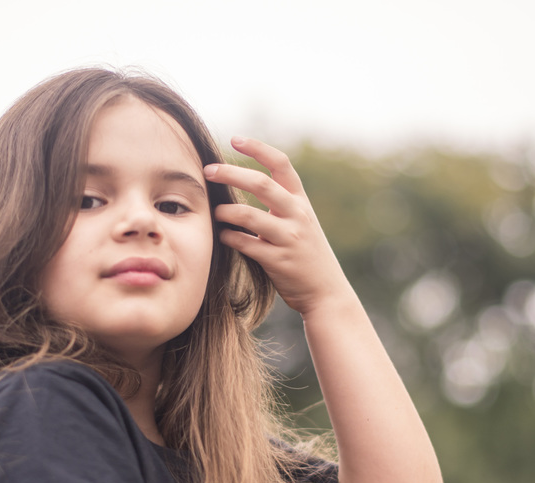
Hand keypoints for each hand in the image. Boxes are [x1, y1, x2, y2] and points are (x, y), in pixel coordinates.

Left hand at [203, 137, 349, 315]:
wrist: (326, 291)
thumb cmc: (305, 254)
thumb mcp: (300, 222)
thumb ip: (278, 204)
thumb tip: (242, 183)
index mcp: (301, 201)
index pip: (281, 164)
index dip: (258, 148)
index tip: (234, 140)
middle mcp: (298, 215)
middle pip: (261, 184)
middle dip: (231, 173)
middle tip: (208, 171)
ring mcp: (289, 238)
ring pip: (250, 215)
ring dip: (227, 211)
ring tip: (215, 212)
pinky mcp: (279, 261)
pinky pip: (247, 244)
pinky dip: (230, 237)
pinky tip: (223, 236)